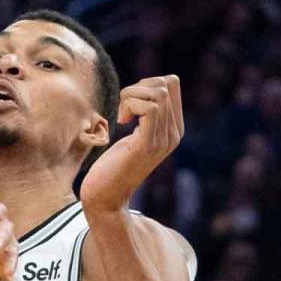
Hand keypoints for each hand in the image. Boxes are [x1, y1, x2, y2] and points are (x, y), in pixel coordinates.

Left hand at [81, 75, 183, 213]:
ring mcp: (163, 139)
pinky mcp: (147, 144)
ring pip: (157, 93)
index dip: (145, 83)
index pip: (171, 83)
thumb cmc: (114, 165)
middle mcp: (174, 134)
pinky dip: (129, 105)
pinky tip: (121, 122)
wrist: (106, 197)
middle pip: (165, 84)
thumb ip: (145, 115)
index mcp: (173, 129)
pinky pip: (149, 108)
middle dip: (137, 87)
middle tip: (124, 109)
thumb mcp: (135, 135)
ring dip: (131, 96)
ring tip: (122, 116)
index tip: (130, 105)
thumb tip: (146, 86)